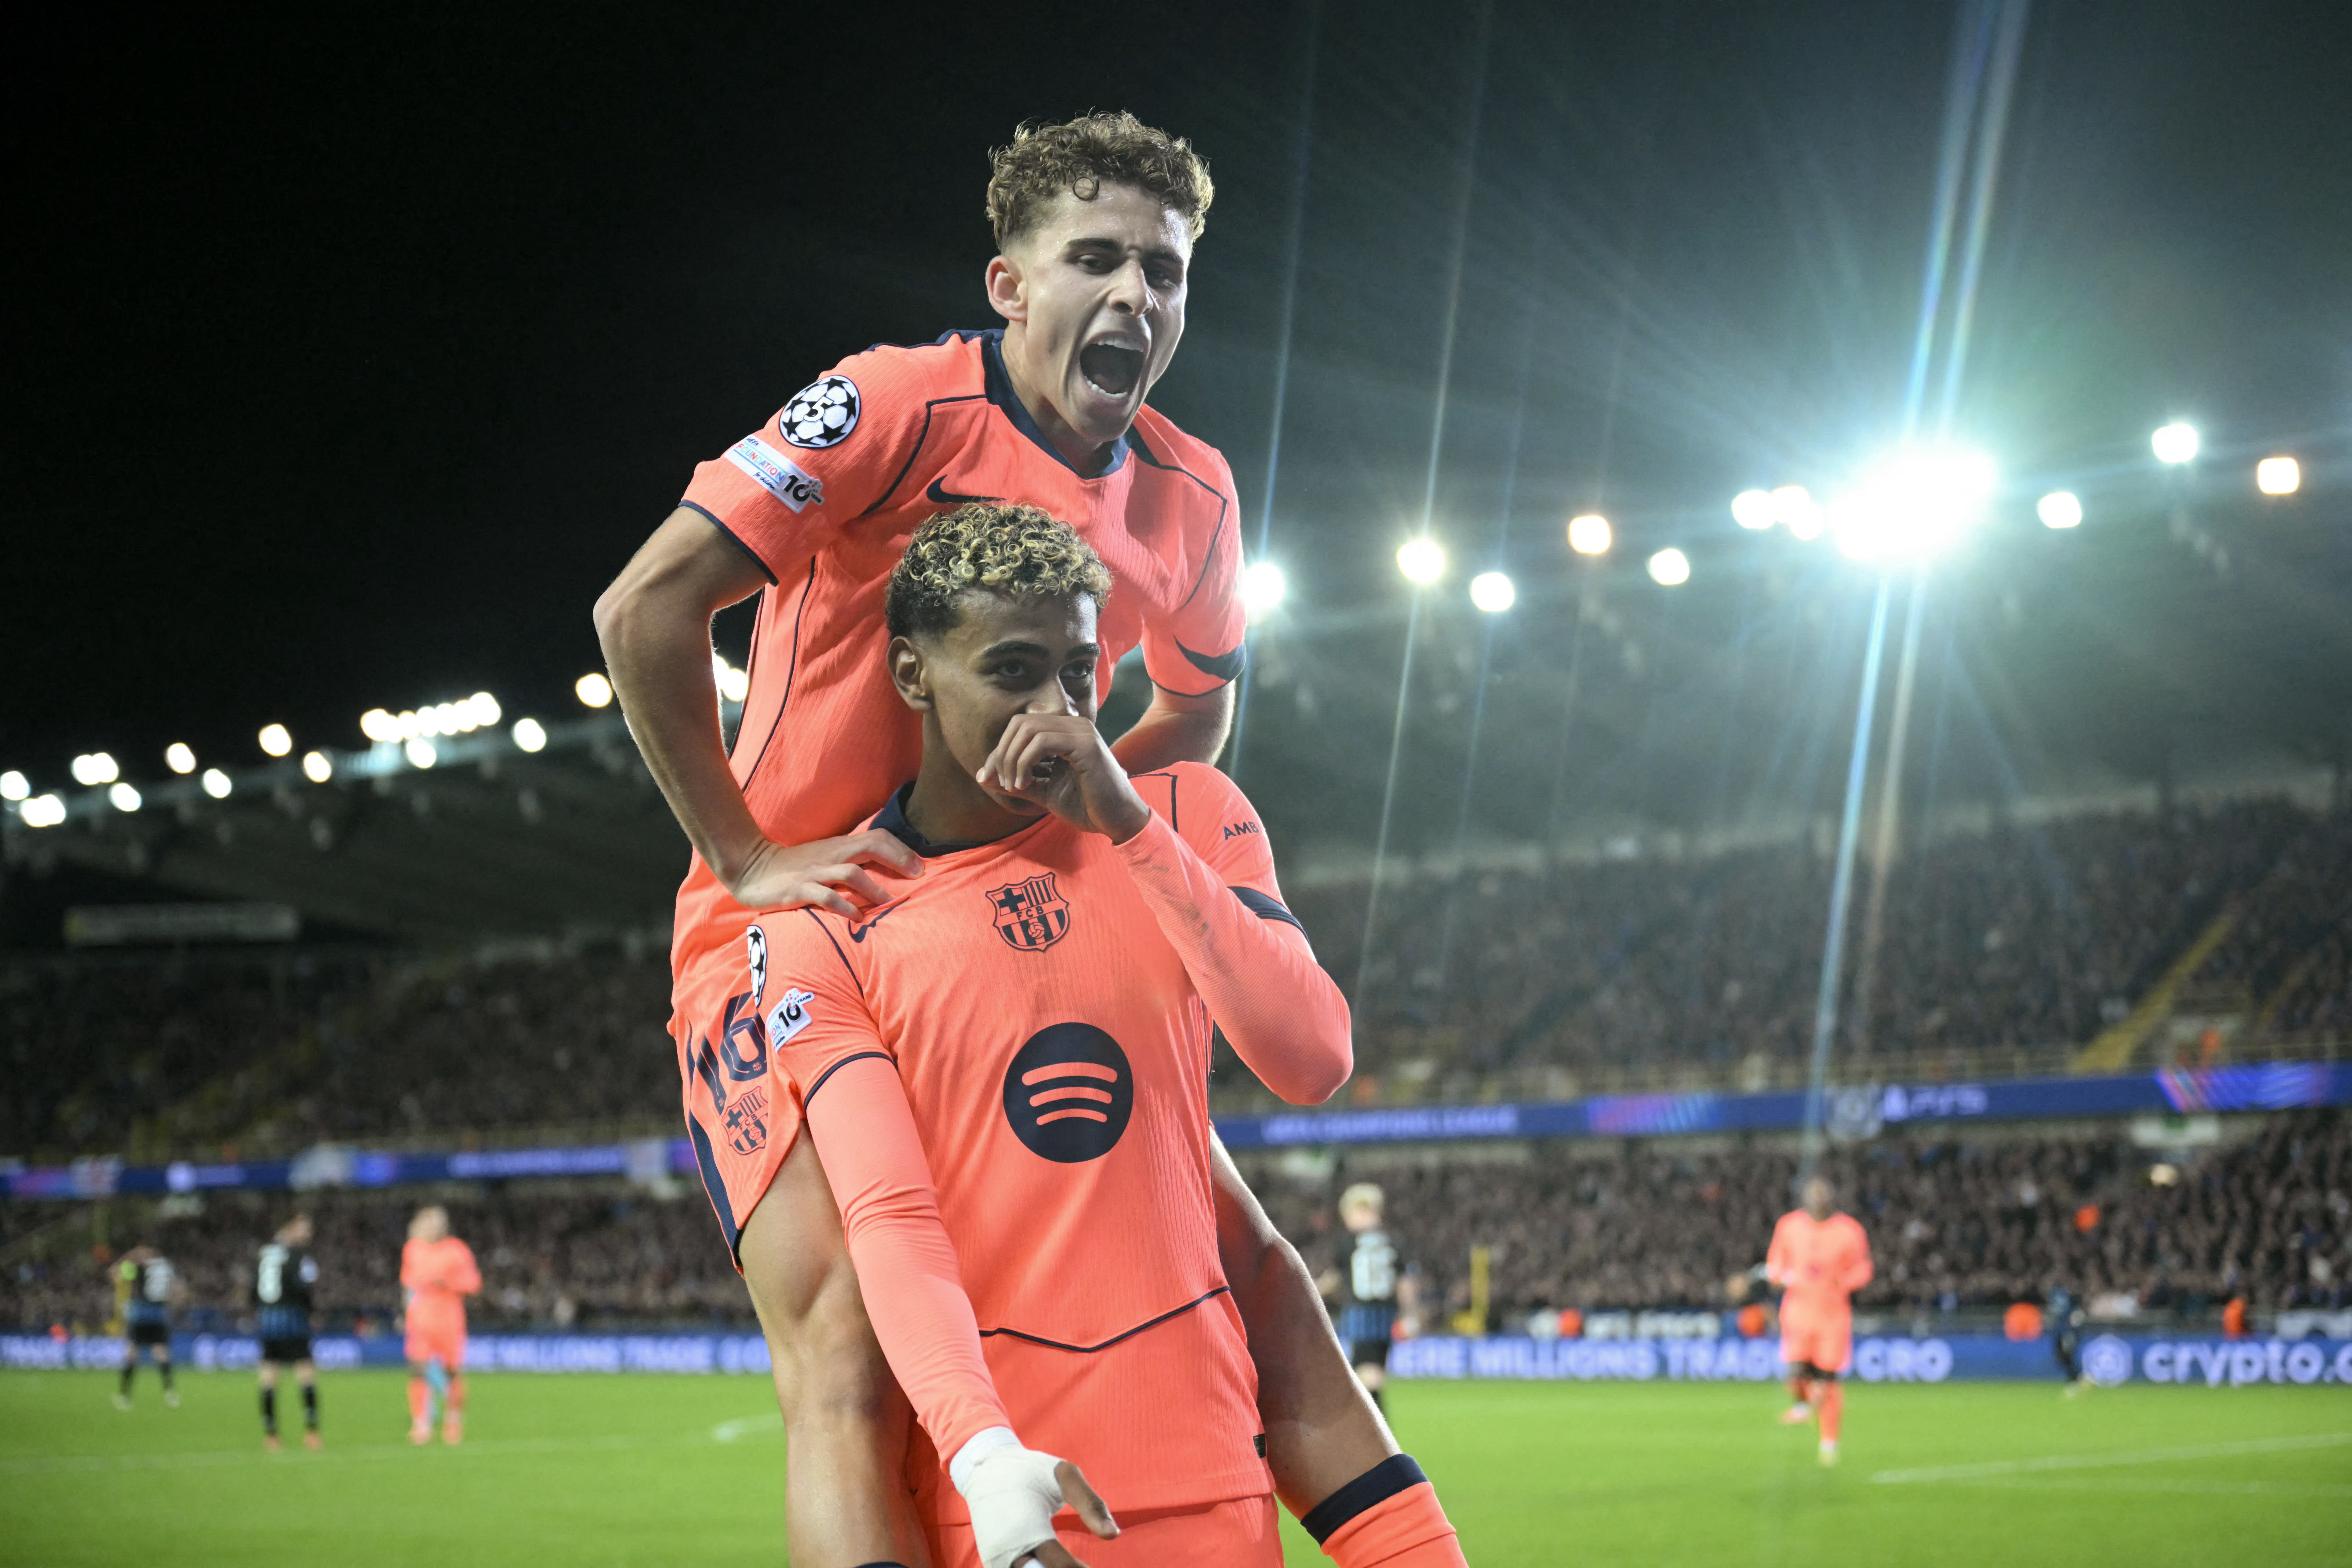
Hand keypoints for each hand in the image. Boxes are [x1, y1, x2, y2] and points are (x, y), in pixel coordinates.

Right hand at [720, 829, 923, 916]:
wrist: (752, 867)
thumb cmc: (795, 867)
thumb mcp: (825, 858)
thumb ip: (850, 861)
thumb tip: (884, 873)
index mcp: (839, 846)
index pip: (877, 838)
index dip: (901, 850)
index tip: (920, 868)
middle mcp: (830, 855)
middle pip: (871, 847)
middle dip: (898, 860)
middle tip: (917, 878)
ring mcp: (814, 872)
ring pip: (851, 872)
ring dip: (874, 888)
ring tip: (889, 903)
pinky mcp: (798, 889)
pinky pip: (826, 897)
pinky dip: (844, 907)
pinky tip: (858, 919)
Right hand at [961, 1444, 1117, 1567]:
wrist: (984, 1468)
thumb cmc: (1030, 1470)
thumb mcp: (1064, 1475)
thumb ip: (1090, 1504)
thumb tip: (1113, 1535)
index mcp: (1029, 1528)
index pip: (1062, 1566)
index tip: (1091, 1566)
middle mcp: (1010, 1550)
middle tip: (1082, 1565)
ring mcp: (998, 1559)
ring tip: (1070, 1563)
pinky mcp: (993, 1561)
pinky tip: (1050, 1563)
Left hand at [976, 709, 1150, 842]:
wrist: (1118, 821)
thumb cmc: (1086, 806)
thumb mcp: (1043, 791)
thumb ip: (1017, 781)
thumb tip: (983, 777)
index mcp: (1065, 732)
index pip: (1021, 726)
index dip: (1000, 751)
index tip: (992, 779)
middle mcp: (1073, 725)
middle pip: (1020, 723)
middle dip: (1002, 754)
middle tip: (1001, 783)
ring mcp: (1080, 731)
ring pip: (1028, 729)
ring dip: (1012, 759)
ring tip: (1014, 786)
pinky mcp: (1085, 744)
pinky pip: (1042, 741)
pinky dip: (1025, 762)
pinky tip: (1025, 784)